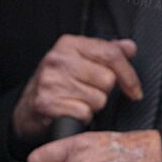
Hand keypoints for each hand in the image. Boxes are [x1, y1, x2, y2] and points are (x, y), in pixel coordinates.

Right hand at [10, 35, 140, 141]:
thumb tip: (130, 48)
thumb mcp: (80, 61)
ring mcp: (50, 81)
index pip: (111, 54)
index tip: (135, 90)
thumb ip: (106, 53)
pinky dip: (82, 117)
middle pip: (107, 80)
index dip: (129, 75)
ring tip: (77, 101)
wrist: (27, 110)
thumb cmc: (58, 84)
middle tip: (88, 92)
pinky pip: (84, 113)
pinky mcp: (47, 103)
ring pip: (98, 99)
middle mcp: (58, 59)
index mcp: (69, 44)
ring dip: (93, 106)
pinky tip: (70, 111)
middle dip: (103, 92)